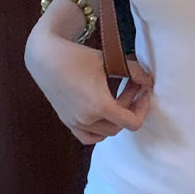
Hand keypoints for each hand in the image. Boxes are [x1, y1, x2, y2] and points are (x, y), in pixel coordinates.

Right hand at [24, 29, 152, 144]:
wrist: (45, 57)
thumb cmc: (78, 57)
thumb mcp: (110, 60)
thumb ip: (134, 71)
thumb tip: (148, 81)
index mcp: (100, 106)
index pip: (132, 122)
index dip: (143, 109)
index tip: (144, 92)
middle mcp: (86, 119)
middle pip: (120, 126)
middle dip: (130, 107)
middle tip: (132, 86)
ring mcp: (75, 123)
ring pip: (105, 134)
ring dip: (116, 120)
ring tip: (118, 99)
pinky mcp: (66, 121)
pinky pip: (88, 136)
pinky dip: (99, 130)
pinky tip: (103, 113)